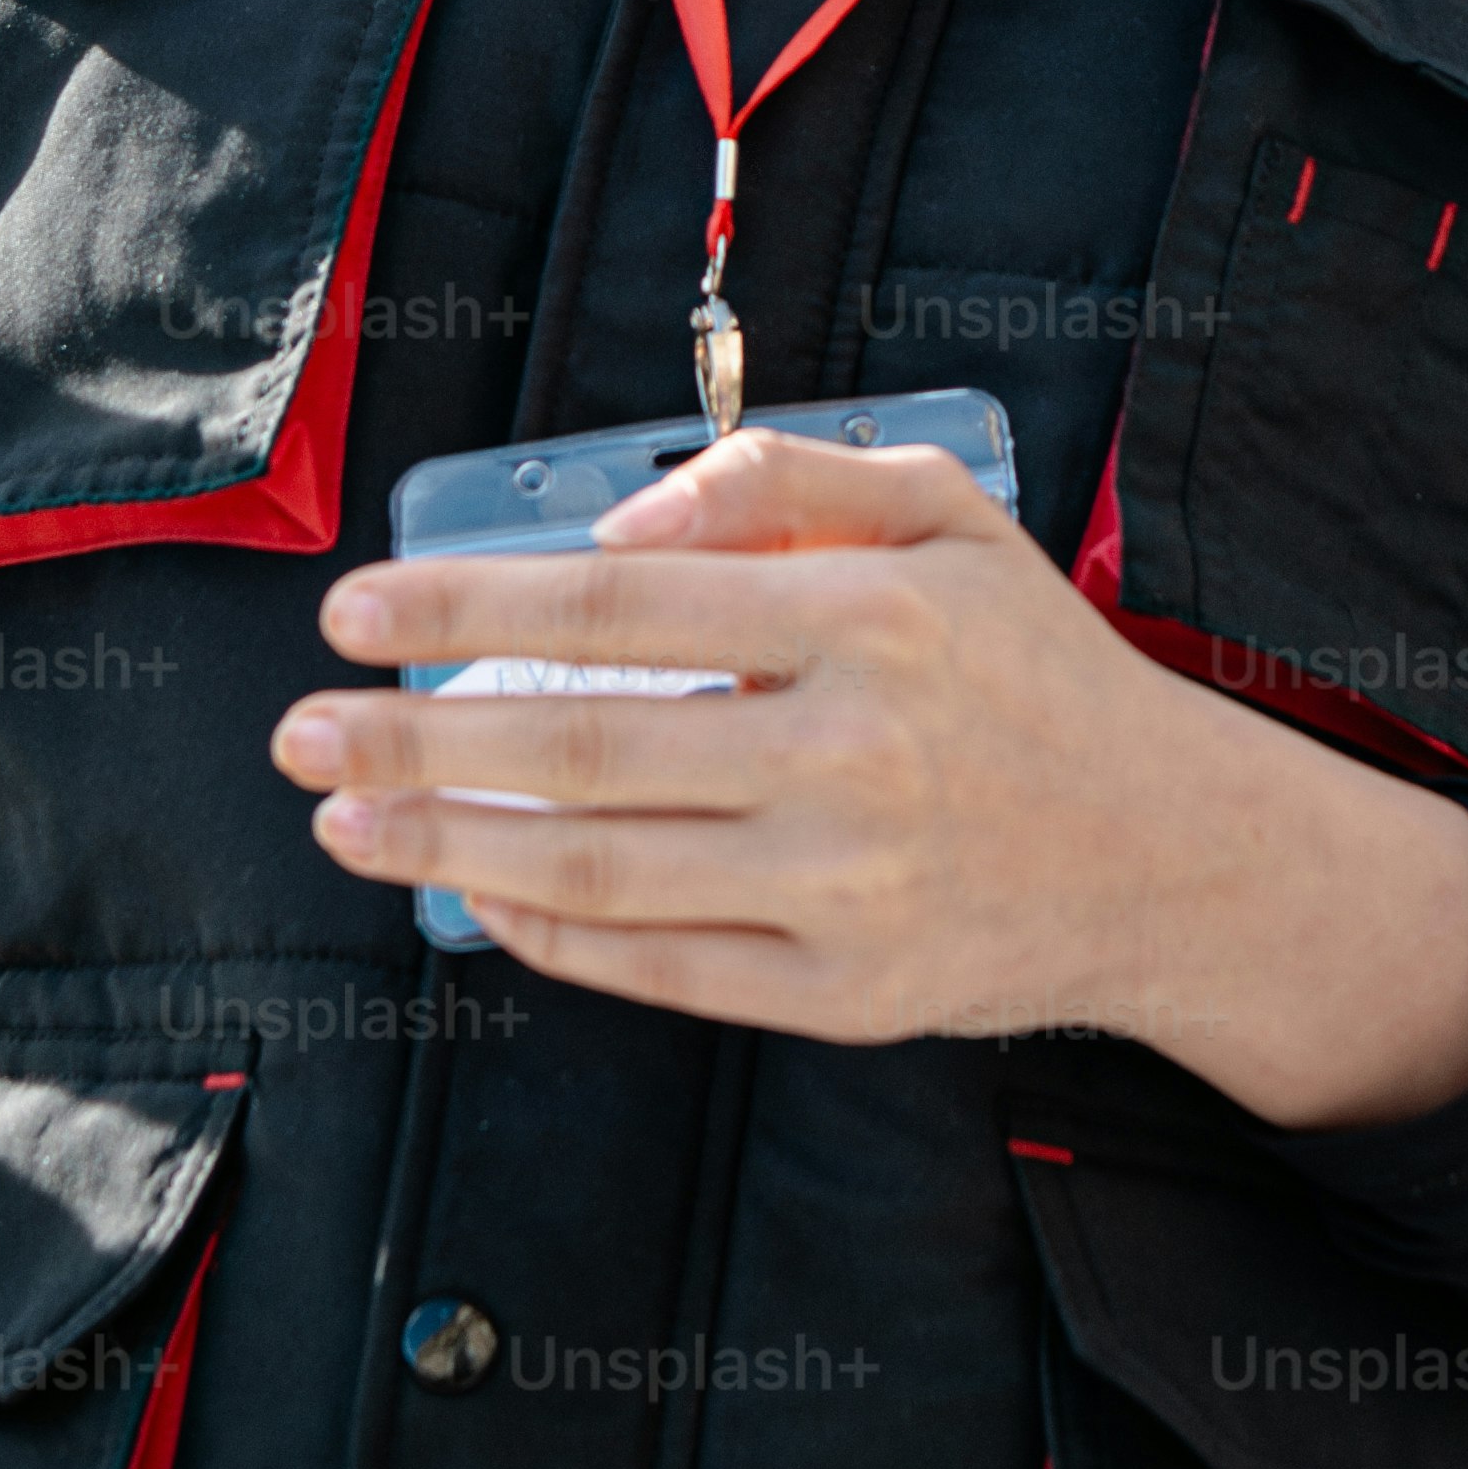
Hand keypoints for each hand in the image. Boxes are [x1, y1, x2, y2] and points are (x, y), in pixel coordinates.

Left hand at [279, 427, 1467, 1128]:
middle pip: (581, 747)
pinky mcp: (843, 992)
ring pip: (599, 870)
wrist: (1169, 851)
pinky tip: (476, 896)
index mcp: (864, 619)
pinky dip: (550, 935)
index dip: (465, 608)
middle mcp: (848, 755)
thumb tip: (622, 523)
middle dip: (412, 741)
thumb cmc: (1032, 666)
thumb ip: (785, 475)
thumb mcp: (946, 509)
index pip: (616, 608)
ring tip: (345, 823)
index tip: (354, 610)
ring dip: (448, 848)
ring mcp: (842, 887)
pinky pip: (658, 968)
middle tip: (298, 733)